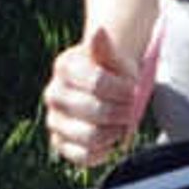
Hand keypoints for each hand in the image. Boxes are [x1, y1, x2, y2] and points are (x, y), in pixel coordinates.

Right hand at [43, 20, 151, 171]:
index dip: (123, 90)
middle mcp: (53, 94)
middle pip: (95, 111)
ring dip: (114, 132)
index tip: (135, 89)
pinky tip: (111, 140)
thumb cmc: (114, 72)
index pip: (97, 83)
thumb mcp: (115, 58)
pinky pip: (81, 156)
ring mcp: (55, 120)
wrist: (108, 88)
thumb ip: (107, 49)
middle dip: (122, 113)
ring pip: (88, 136)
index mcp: (65, 67)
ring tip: (123, 124)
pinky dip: (102, 152)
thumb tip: (98, 32)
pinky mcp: (59, 143)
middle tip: (132, 110)